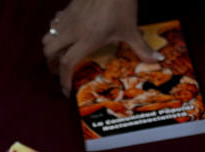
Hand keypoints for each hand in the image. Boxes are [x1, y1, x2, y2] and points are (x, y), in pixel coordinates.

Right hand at [42, 0, 162, 96]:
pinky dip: (55, 31)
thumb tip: (157, 60)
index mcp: (87, 39)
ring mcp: (68, 18)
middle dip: (51, 65)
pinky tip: (66, 33)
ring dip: (50, 48)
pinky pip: (54, 23)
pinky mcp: (68, 8)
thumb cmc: (121, 4)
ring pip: (47, 36)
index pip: (67, 63)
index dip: (63, 79)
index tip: (66, 90)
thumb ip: (141, 47)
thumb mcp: (131, 29)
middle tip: (59, 72)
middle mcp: (73, 30)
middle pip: (49, 51)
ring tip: (59, 55)